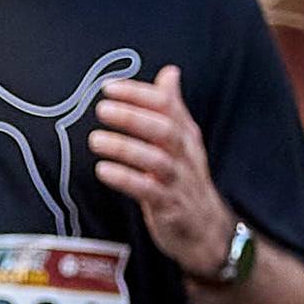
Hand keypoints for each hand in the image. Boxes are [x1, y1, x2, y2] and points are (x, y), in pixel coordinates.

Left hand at [88, 67, 234, 274]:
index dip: (139, 94)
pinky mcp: (170, 207)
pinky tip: (104, 170)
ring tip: (95, 139)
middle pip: (165, 129)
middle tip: (102, 108)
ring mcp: (178, 181)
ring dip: (124, 147)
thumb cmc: (186, 181)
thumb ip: (172, 108)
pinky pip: (148, 190)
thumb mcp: (183, 142)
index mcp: (186, 136)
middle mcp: (185, 155)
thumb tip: (169, 73)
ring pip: (157, 159)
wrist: (208, 231)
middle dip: (133, 116)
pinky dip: (126, 179)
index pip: (167, 106)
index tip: (109, 87)